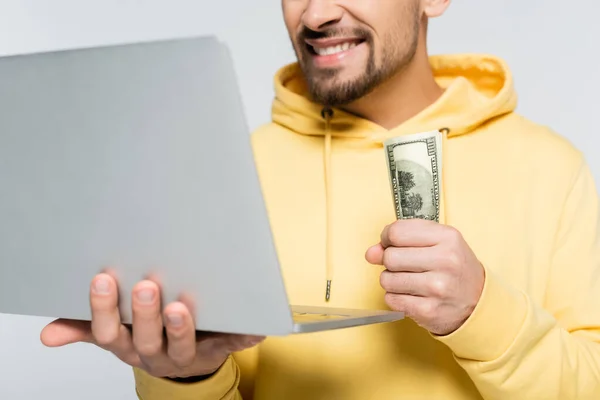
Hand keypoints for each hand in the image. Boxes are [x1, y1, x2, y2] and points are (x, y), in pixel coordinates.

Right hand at [40, 273, 263, 378]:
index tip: (102, 278)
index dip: (103, 309)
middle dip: (145, 315)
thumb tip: (48, 335)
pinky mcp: (218, 350)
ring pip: (182, 346)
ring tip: (182, 307)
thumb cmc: (150, 337)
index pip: (109, 333)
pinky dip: (243, 336)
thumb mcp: (117, 334)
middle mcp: (155, 352)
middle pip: (146, 339)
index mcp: (129, 345)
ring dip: (181, 328)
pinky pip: (231, 345)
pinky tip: (254, 326)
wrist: (189, 361)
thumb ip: (87, 329)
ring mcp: (187, 354)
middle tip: (146, 287)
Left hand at [365, 219, 484, 335]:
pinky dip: (395, 297)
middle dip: (389, 261)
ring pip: (387, 280)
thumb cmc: (453, 267)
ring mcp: (437, 288)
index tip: (392, 243)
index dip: (387, 238)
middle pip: (390, 257)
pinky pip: (391, 300)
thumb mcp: (437, 242)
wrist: (478, 302)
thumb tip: (371, 252)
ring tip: (408, 280)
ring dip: (391, 280)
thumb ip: (402, 239)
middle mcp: (445, 261)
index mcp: (447, 238)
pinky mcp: (428, 310)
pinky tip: (411, 295)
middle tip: (403, 265)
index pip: (397, 232)